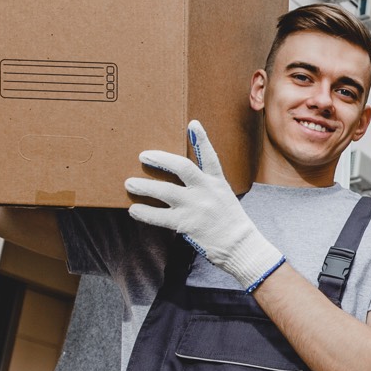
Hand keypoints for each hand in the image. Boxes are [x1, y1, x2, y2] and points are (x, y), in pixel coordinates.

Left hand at [125, 121, 283, 292]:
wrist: (241, 246)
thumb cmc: (230, 222)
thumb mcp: (224, 197)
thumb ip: (206, 186)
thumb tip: (183, 180)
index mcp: (218, 182)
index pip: (210, 157)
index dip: (201, 139)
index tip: (192, 124)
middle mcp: (207, 191)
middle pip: (182, 168)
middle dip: (161, 159)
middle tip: (143, 155)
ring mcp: (196, 207)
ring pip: (165, 192)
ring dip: (144, 186)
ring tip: (129, 183)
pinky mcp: (187, 224)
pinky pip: (160, 217)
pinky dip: (145, 213)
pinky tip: (134, 210)